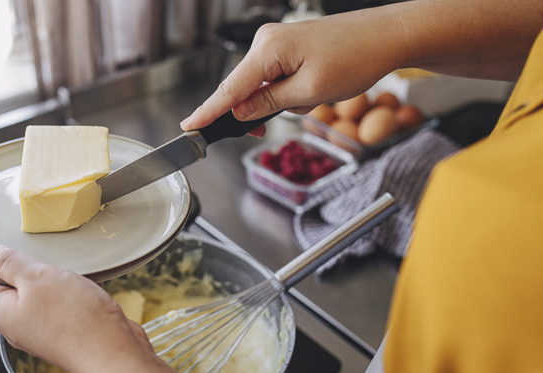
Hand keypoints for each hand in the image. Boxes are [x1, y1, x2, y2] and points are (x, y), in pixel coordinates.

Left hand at [0, 243, 151, 372]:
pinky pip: (48, 303)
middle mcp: (14, 323)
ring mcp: (37, 328)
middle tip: (0, 240)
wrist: (112, 354)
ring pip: (24, 295)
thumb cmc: (75, 320)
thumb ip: (8, 263)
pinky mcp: (60, 330)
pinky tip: (68, 274)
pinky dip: (52, 286)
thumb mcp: (37, 278)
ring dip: (28, 275)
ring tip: (37, 252)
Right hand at [181, 12, 397, 134]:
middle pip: (242, 88)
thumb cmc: (355, 59)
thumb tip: (239, 113)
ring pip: (262, 87)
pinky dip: (288, 93)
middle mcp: (266, 41)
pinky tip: (313, 91)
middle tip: (262, 131)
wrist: (386, 36)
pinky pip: (275, 78)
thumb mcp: (309, 92)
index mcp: (268, 49)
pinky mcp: (288, 48)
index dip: (208, 112)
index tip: (188, 128)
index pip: (229, 89)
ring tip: (312, 100)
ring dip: (280, 103)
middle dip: (255, 112)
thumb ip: (268, 104)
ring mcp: (277, 43)